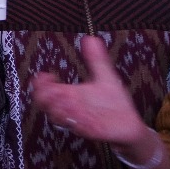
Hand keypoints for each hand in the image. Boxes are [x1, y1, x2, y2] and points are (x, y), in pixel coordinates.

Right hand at [31, 36, 148, 147]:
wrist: (129, 124)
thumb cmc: (114, 102)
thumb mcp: (105, 77)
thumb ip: (96, 59)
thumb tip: (90, 38)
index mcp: (70, 94)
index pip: (45, 89)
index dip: (40, 83)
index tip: (46, 75)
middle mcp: (71, 107)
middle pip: (44, 103)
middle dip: (43, 95)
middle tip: (53, 88)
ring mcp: (79, 120)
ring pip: (57, 116)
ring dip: (58, 107)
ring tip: (66, 97)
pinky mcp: (91, 130)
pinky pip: (78, 127)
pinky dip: (77, 120)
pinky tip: (81, 112)